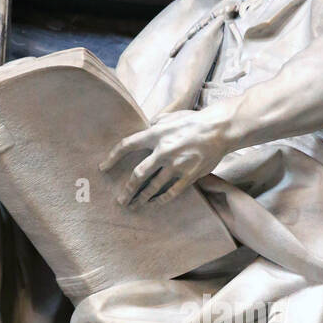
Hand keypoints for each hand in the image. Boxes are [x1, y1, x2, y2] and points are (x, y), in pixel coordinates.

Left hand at [100, 105, 237, 205]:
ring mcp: (177, 165)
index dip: (113, 157)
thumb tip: (145, 129)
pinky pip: (172, 192)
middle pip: (139, 173)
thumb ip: (155, 125)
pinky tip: (153, 204)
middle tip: (120, 200)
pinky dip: (161, 200)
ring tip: (133, 205)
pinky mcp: (189, 175)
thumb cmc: (194, 121)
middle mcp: (163, 150)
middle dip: (127, 189)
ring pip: (153, 186)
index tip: (103, 167)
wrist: (219, 130)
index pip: (127, 145)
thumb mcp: (170, 117)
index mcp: (156, 134)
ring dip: (141, 198)